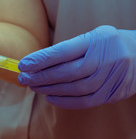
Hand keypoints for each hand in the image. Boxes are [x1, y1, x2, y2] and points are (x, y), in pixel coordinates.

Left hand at [17, 25, 135, 108]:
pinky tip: (50, 97)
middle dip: (41, 76)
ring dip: (50, 89)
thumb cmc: (108, 44)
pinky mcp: (114, 92)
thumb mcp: (91, 37)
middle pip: (68, 72)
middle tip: (24, 78)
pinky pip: (87, 100)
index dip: (41, 59)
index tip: (23, 64)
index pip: (64, 51)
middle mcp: (105, 58)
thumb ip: (69, 48)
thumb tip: (38, 62)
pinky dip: (66, 101)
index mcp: (97, 40)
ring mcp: (111, 77)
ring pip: (75, 88)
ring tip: (33, 86)